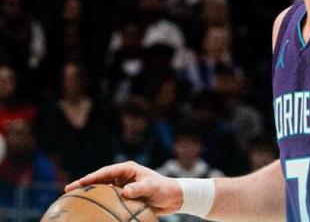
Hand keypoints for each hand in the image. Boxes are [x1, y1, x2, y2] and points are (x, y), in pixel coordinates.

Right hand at [65, 161, 182, 214]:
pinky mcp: (126, 195)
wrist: (173, 197)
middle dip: (85, 184)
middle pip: (100, 179)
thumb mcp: (151, 188)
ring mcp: (124, 185)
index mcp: (128, 169)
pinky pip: (110, 198)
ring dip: (91, 193)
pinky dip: (101, 202)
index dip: (90, 178)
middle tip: (67, 191)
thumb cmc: (163, 189)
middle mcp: (124, 175)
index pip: (105, 172)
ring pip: (103, 189)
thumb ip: (138, 189)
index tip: (76, 184)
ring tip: (74, 201)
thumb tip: (125, 191)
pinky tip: (92, 210)